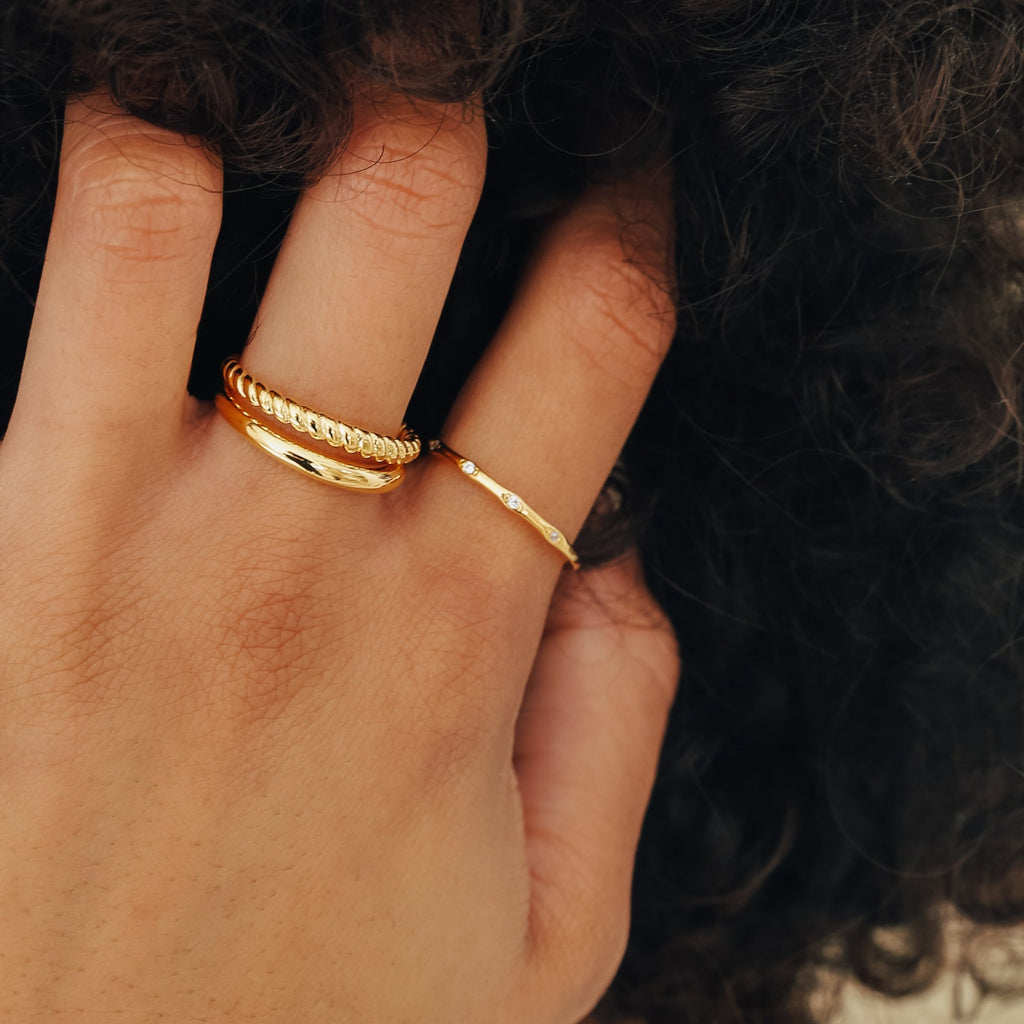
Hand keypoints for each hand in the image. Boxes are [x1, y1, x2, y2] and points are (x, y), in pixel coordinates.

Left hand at [0, 93, 677, 1021]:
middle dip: (440, 109)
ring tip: (251, 103)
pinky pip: (28, 313)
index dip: (631, 230)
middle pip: (396, 207)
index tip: (625, 192)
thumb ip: (612, 728)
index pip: (593, 335)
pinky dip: (81, 223)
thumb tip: (615, 567)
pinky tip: (123, 207)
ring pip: (154, 204)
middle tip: (445, 94)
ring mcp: (115, 532)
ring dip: (224, 116)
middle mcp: (295, 548)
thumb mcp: (550, 935)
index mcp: (459, 629)